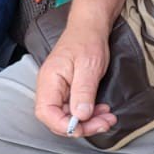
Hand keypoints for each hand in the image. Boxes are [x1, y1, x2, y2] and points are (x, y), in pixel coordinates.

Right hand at [33, 19, 116, 138]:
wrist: (90, 27)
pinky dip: (89, 113)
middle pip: (57, 118)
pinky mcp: (67, 90)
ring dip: (88, 121)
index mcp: (49, 80)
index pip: (46, 113)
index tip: (84, 126)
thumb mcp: (89, 66)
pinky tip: (101, 111)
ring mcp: (58, 90)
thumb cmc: (87, 41)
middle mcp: (50, 87)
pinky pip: (74, 108)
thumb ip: (83, 92)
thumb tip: (80, 116)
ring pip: (68, 116)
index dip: (64, 125)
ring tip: (107, 118)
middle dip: (82, 126)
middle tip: (104, 123)